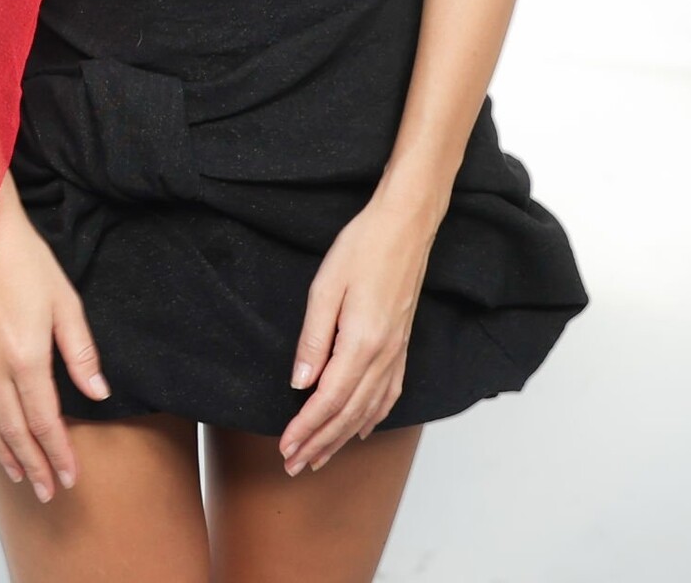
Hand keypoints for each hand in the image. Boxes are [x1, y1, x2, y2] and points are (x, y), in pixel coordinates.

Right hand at [0, 171, 109, 500]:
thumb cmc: (26, 260)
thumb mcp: (67, 302)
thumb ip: (81, 353)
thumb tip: (98, 393)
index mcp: (25, 355)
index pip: (44, 421)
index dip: (57, 453)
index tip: (69, 476)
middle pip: (13, 430)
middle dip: (32, 465)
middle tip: (46, 490)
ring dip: (2, 452)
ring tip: (18, 473)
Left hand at [279, 187, 444, 476]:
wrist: (406, 225)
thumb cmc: (363, 247)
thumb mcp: (326, 286)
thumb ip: (313, 339)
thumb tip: (299, 383)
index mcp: (361, 342)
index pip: (329, 400)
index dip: (306, 428)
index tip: (285, 447)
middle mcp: (383, 355)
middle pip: (348, 413)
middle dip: (319, 443)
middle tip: (293, 465)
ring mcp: (396, 351)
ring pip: (368, 409)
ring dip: (342, 438)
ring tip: (320, 457)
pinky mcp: (402, 344)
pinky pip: (389, 394)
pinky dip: (373, 418)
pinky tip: (362, 428)